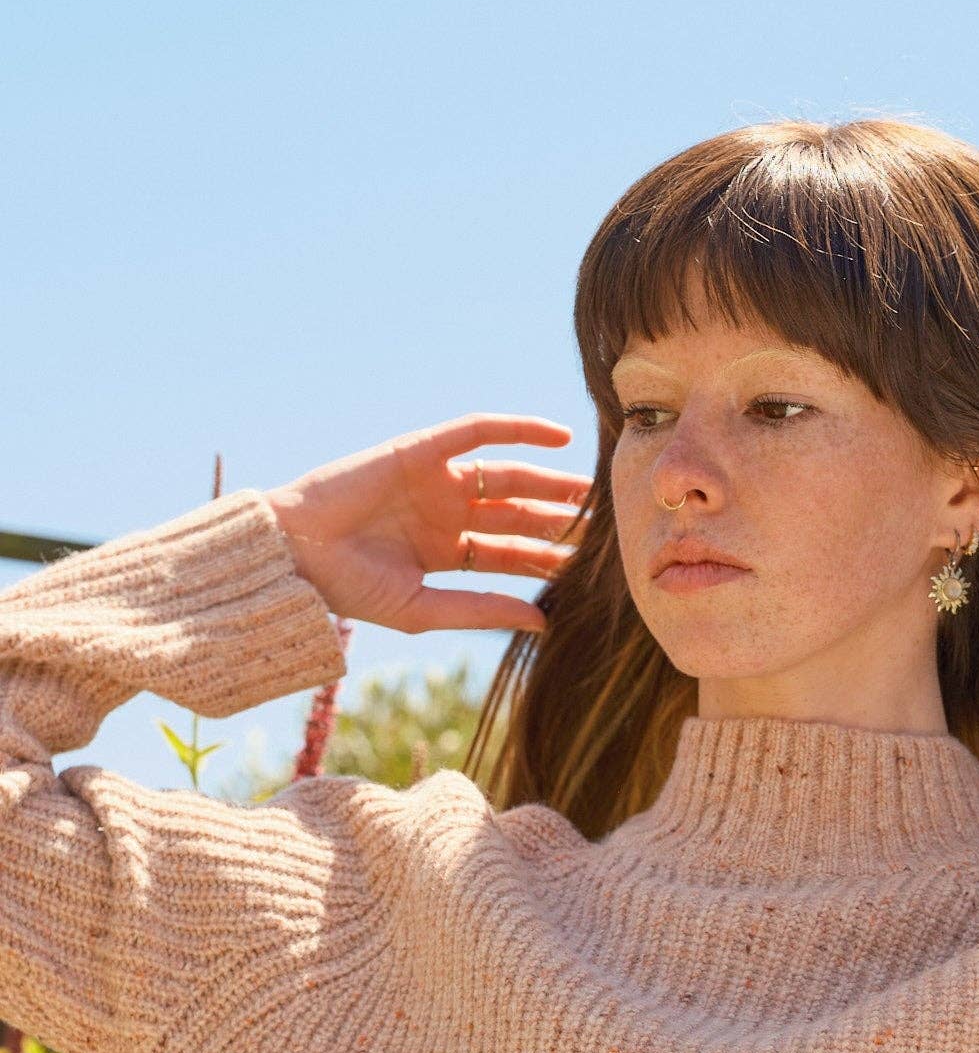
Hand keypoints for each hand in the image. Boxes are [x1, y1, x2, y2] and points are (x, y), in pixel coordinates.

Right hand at [264, 413, 592, 635]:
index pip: (510, 554)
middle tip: (607, 524)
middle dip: (560, 518)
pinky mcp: (422, 449)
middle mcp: (446, 515)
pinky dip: (518, 429)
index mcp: (445, 554)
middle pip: (517, 514)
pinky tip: (559, 437)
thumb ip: (483, 610)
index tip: (592, 570)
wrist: (296, 555)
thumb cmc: (350, 590)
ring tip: (594, 484)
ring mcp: (435, 481)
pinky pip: (479, 432)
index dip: (549, 559)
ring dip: (551, 479)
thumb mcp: (425, 608)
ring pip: (509, 476)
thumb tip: (544, 622)